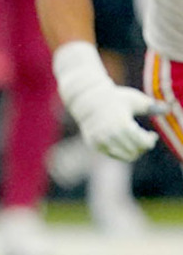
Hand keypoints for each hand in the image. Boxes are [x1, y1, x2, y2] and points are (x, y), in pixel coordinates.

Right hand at [54, 42, 162, 161]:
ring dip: (133, 151)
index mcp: (122, 125)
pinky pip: (113, 155)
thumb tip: (167, 109)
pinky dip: (121, 152)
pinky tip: (124, 142)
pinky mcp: (94, 145)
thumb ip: (151, 106)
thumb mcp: (135, 100)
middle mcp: (111, 135)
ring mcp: (101, 141)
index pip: (143, 143)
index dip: (150, 141)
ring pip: (124, 156)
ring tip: (135, 142)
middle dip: (142, 147)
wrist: (87, 100)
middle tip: (144, 139)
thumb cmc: (114, 98)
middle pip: (135, 151)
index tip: (152, 135)